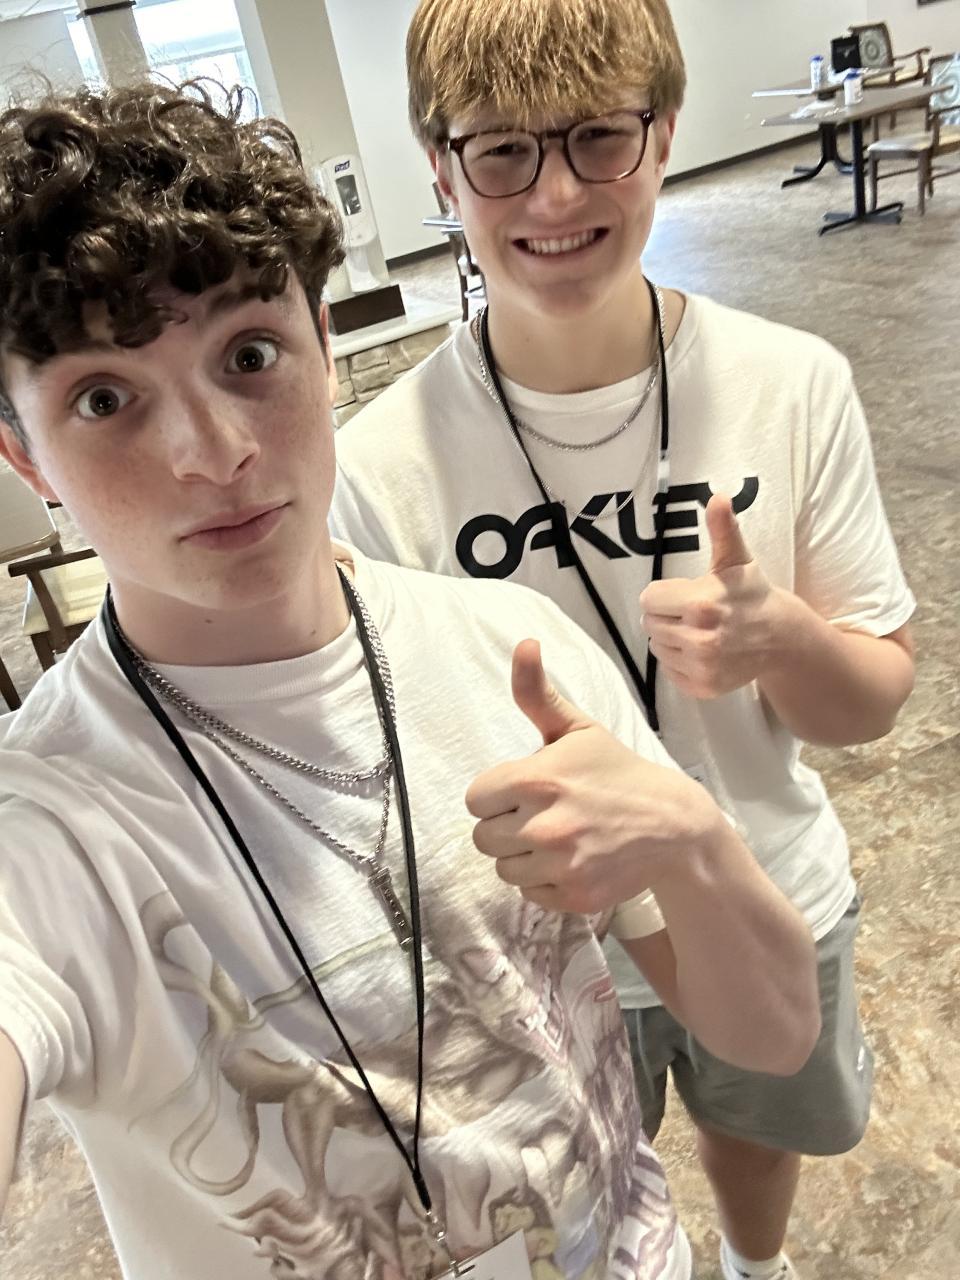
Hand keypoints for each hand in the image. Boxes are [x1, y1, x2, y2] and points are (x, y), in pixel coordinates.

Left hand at [465, 639, 720, 913]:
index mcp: (535, 779)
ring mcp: (560, 865)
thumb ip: (537, 693)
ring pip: (503, 868)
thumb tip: (523, 644)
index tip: (522, 790)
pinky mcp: (574, 896)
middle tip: (539, 814)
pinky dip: (543, 881)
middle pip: (483, 837)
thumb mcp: (578, 729)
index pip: (475, 799)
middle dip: (506, 825)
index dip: (496, 794)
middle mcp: (543, 825)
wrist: (672, 824)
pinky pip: (529, 893)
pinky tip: (568, 860)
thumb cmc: (616, 772)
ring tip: (554, 838)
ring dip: (521, 855)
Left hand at [640, 494, 782, 698]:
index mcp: (701, 603)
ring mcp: (702, 666)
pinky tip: (701, 650)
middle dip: (666, 615)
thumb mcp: (736, 559)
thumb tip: (718, 496)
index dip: (663, 594)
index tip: (683, 594)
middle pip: (650, 624)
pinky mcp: (703, 687)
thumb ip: (722, 529)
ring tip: (696, 629)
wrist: (780, 637)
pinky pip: (669, 671)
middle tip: (691, 612)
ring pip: (657, 647)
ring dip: (670, 638)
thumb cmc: (750, 594)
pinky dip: (679, 661)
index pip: (649, 599)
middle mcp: (700, 638)